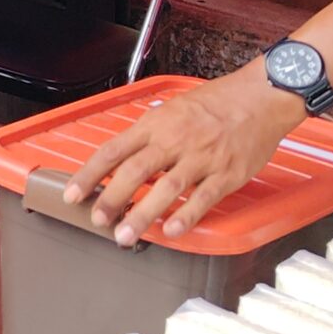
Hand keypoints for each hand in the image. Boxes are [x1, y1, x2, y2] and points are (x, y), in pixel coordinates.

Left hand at [62, 64, 305, 244]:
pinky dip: (185, 216)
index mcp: (156, 124)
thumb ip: (149, 133)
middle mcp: (174, 141)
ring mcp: (201, 158)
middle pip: (134, 171)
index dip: (89, 174)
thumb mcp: (173, 108)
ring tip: (125, 235)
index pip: (113, 150)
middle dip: (111, 198)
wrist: (259, 98)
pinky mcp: (226, 174)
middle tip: (97, 221)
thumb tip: (124, 155)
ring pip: (165, 189)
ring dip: (142, 214)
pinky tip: (169, 231)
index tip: (72, 194)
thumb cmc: (216, 103)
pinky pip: (203, 197)